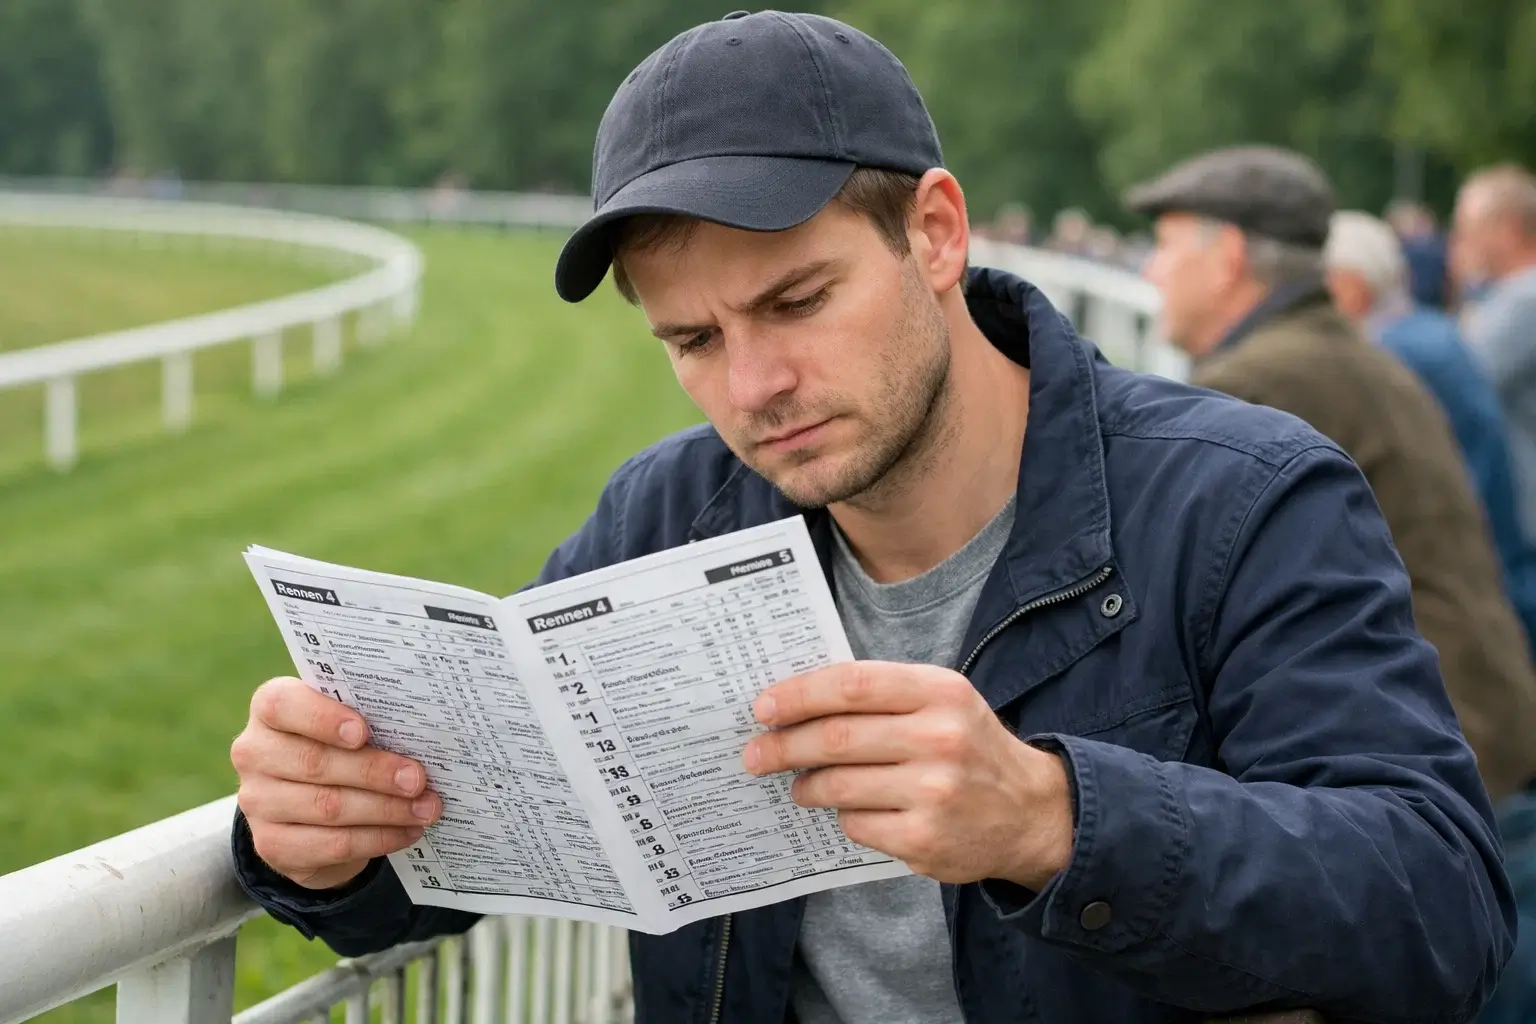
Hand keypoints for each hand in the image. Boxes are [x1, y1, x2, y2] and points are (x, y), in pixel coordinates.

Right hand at [231, 677, 440, 889]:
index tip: (363, 732)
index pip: (282, 705)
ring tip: (425, 808)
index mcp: (270, 709)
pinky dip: (378, 838)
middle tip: (418, 779)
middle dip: (374, 772)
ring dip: (385, 809)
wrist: (306, 808)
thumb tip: (421, 732)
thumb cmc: (337, 747)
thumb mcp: (345, 723)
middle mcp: (254, 753)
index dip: (323, 719)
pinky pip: (332, 844)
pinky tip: (408, 831)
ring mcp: (257, 802)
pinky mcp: (272, 845)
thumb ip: (368, 719)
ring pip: (328, 807)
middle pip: (315, 763)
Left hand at [742, 661, 1073, 889]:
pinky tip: (846, 810)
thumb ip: (881, 694)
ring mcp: (933, 792)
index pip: (851, 685)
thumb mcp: (941, 701)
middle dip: (783, 745)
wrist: (1031, 811)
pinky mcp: (925, 838)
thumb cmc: (969, 746)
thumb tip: (795, 700)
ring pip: (838, 785)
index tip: (763, 706)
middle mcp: (940, 738)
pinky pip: (856, 823)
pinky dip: (842, 816)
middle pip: (836, 737)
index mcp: (940, 692)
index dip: (798, 695)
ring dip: (805, 785)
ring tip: (798, 784)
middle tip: (756, 753)